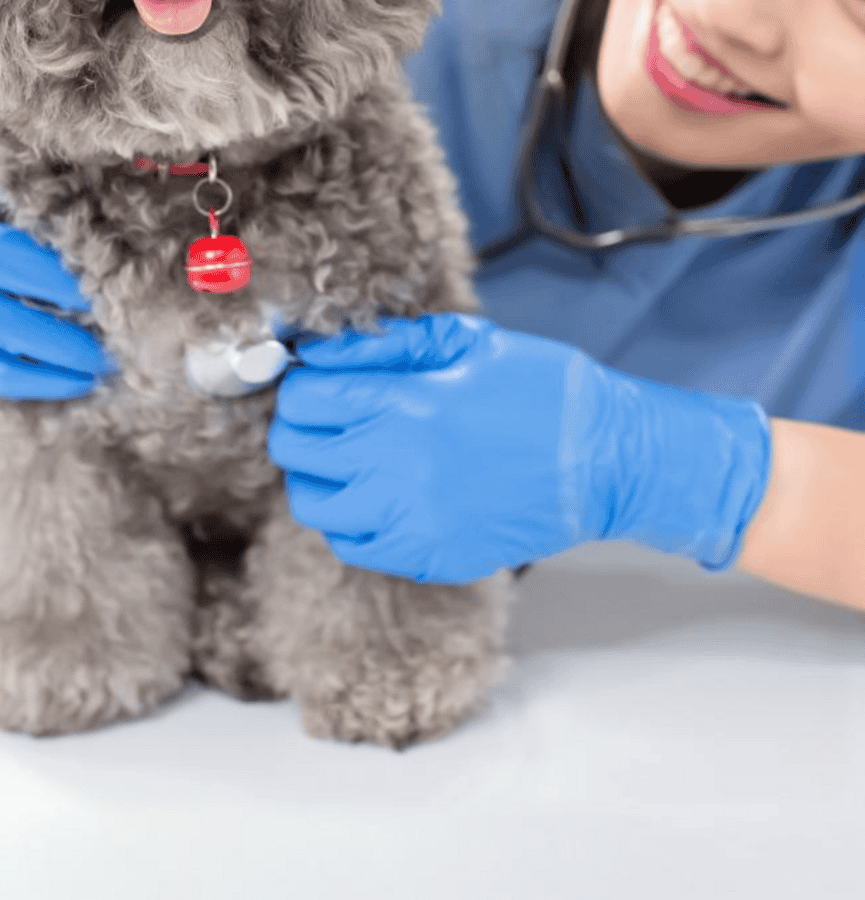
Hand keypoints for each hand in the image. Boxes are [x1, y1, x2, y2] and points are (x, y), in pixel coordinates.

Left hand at [270, 314, 771, 584]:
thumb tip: (319, 351)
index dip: (303, 383)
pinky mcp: (426, 557)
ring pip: (310, 503)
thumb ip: (384, 345)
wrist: (606, 460)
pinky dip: (348, 518)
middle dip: (301, 425)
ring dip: (319, 473)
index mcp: (404, 404)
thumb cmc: (543, 390)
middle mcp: (394, 467)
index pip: (301, 398)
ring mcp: (408, 520)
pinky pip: (349, 544)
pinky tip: (379, 492)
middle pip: (293, 450)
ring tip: (352, 455)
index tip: (319, 381)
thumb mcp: (466, 343)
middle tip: (330, 414)